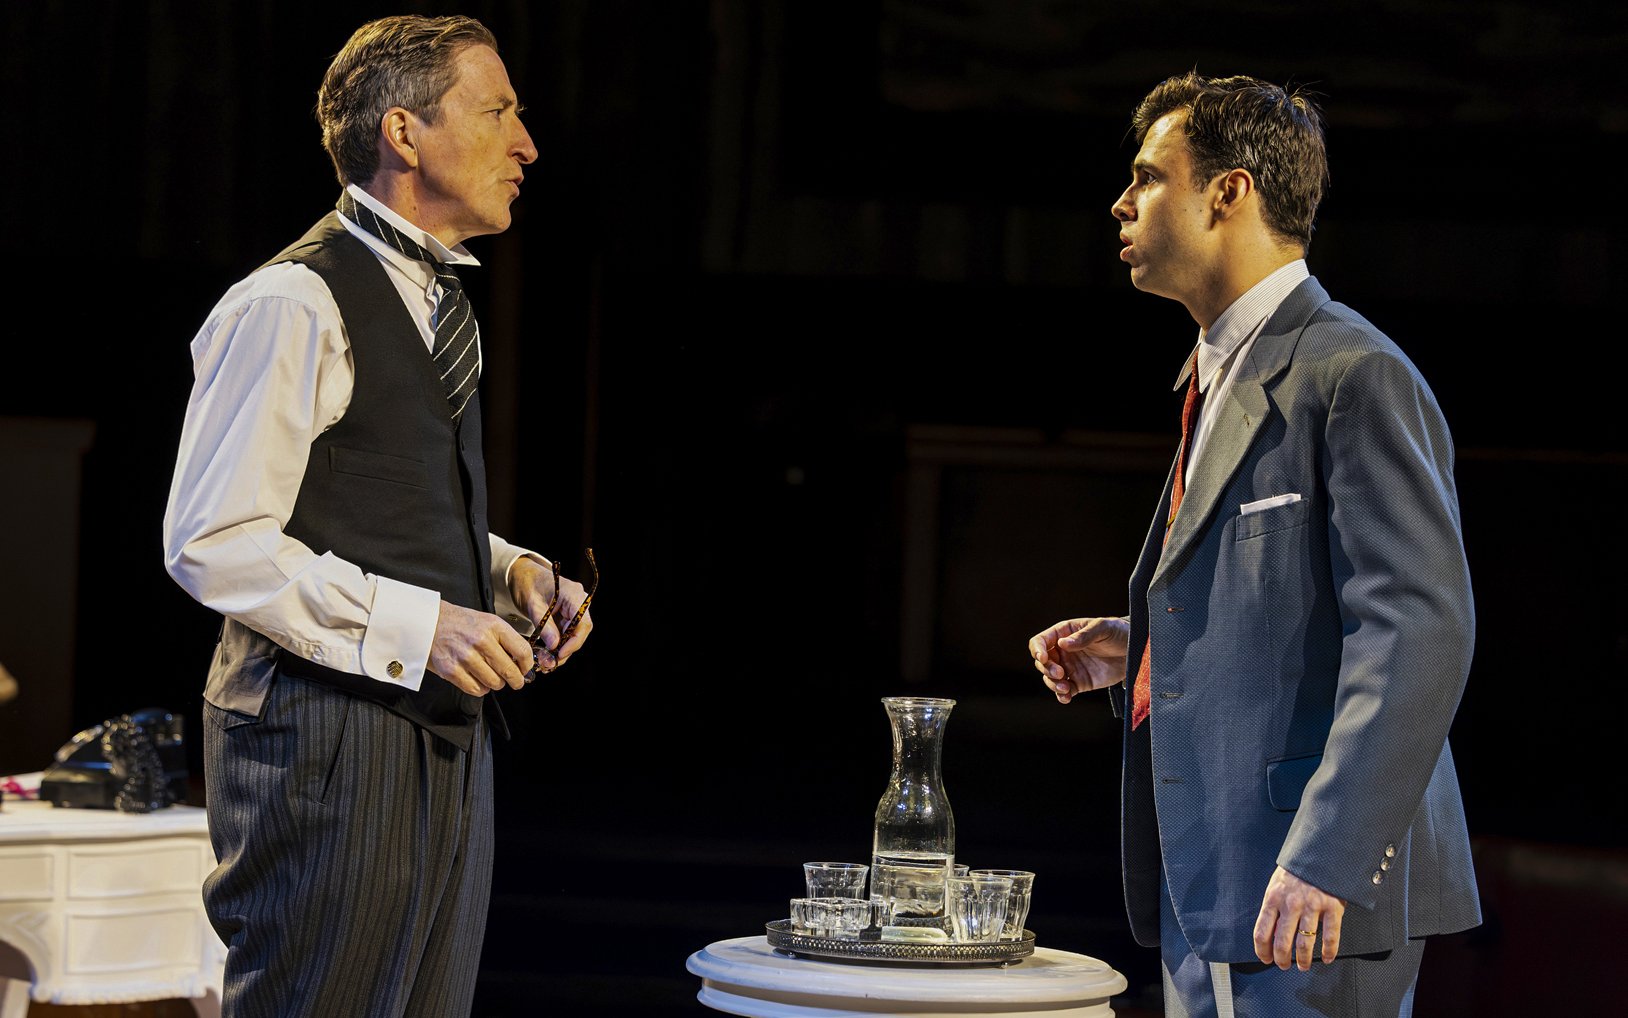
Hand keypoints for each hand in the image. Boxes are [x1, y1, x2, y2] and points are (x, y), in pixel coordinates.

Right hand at [428, 601, 533, 694]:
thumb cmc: (460, 622)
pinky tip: (478, 680)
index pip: (522, 651)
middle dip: (515, 680)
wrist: (429, 622)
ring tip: (491, 676)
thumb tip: (522, 661)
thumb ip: (505, 639)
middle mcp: (481, 641)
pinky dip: (480, 689)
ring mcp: (466, 657)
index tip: (525, 669)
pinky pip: (476, 689)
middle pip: (510, 671)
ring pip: (494, 683)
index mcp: (493, 626)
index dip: (527, 665)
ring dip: (496, 684)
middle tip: (515, 681)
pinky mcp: (451, 671)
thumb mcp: (487, 621)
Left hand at [510, 556, 593, 672]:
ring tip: (547, 662)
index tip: (560, 654)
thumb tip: (554, 646)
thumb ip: (544, 625)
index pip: (582, 622)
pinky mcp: (569, 614)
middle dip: (566, 649)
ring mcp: (575, 608)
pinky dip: (558, 644)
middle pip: (580, 631)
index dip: (574, 641)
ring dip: (562, 649)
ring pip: (575, 634)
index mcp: (573, 594)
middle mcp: (579, 601)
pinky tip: (548, 654)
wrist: (524, 575)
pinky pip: (568, 632)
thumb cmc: (528, 584)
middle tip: (551, 663)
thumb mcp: (533, 605)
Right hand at [1028, 617, 1128, 702]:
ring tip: (1065, 688)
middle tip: (1060, 673)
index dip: (1038, 649)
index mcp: (1064, 633)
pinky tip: (1066, 697)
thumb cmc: (1118, 632)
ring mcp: (1071, 667)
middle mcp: (1064, 651)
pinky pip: (1065, 691)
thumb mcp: (1102, 628)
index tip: (1043, 658)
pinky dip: (1062, 696)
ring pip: (1050, 678)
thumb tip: (1063, 643)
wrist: (1136, 649)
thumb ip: (1083, 636)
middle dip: (1047, 669)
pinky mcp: (1080, 682)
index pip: (1042, 641)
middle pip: (1043, 662)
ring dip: (1052, 684)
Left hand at [1253, 866, 1345, 969]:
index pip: (1261, 932)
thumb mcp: (1277, 884)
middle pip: (1282, 942)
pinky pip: (1331, 936)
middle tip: (1283, 965)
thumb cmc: (1298, 870)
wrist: (1322, 851)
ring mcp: (1313, 906)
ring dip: (1303, 960)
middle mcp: (1291, 904)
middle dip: (1281, 959)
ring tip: (1302, 965)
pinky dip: (1329, 951)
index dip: (1262, 950)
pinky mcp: (1332, 907)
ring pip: (1305, 944)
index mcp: (1273, 898)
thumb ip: (1274, 906)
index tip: (1265, 958)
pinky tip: (1326, 958)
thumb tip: (1268, 932)